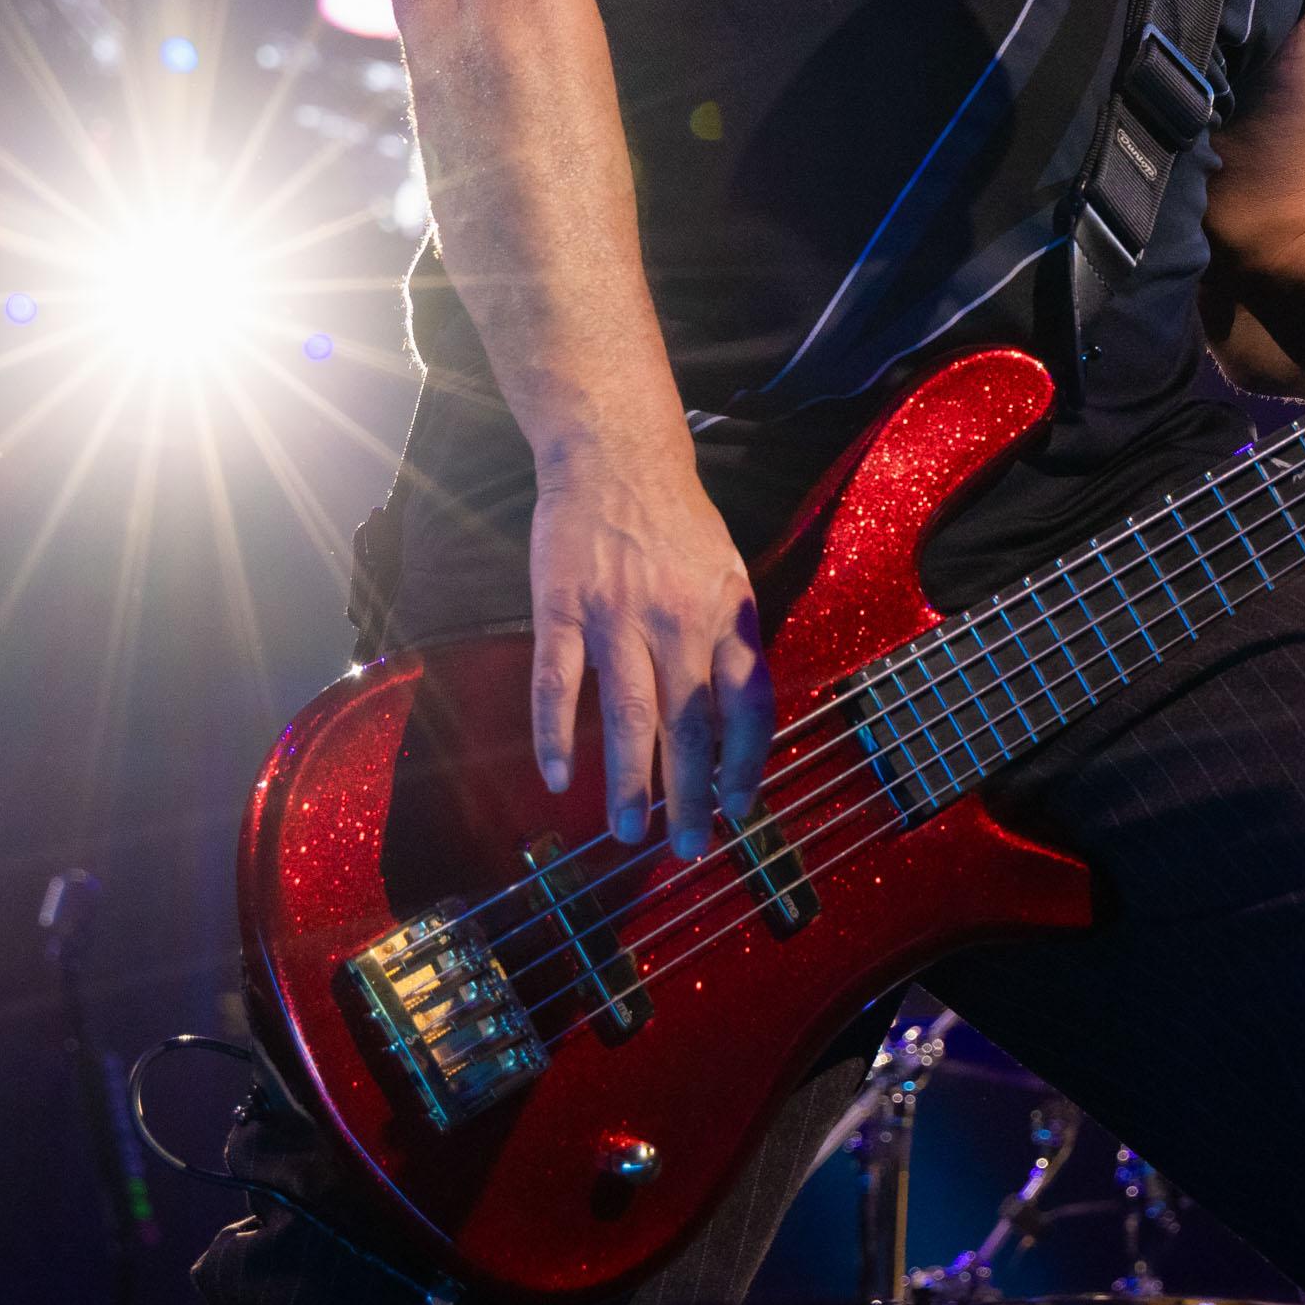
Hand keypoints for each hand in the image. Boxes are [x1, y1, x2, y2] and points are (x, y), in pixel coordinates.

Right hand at [528, 441, 771, 858]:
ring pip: (628, 716)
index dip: (746, 764)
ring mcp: (616, 615)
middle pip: (690, 725)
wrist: (616, 456)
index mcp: (726, 614)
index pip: (748, 706)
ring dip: (631, 783)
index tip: (740, 808)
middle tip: (687, 848)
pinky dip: (556, 735)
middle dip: (691, 796)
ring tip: (629, 833)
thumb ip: (730, 642)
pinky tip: (558, 778)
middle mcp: (677, 620)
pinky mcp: (561, 608)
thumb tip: (737, 723)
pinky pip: (557, 684)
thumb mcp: (726, 574)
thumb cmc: (677, 523)